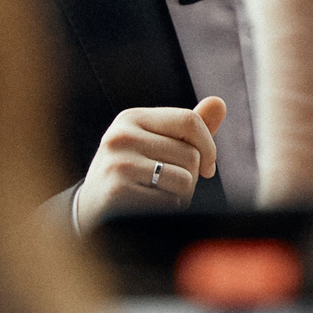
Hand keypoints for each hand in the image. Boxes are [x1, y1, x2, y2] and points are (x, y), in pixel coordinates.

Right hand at [74, 97, 226, 230]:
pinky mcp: (118, 191)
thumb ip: (189, 128)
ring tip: (158, 195)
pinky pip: (170, 201)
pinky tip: (148, 208)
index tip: (207, 167)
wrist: (92, 209)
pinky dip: (168, 209)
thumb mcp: (157, 144)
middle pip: (192, 155)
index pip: (189, 121)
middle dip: (192, 177)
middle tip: (168, 185)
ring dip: (182, 196)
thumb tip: (219, 102)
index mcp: (132, 118)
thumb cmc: (134, 173)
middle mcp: (121, 136)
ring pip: (186, 179)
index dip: (209, 146)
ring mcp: (118, 163)